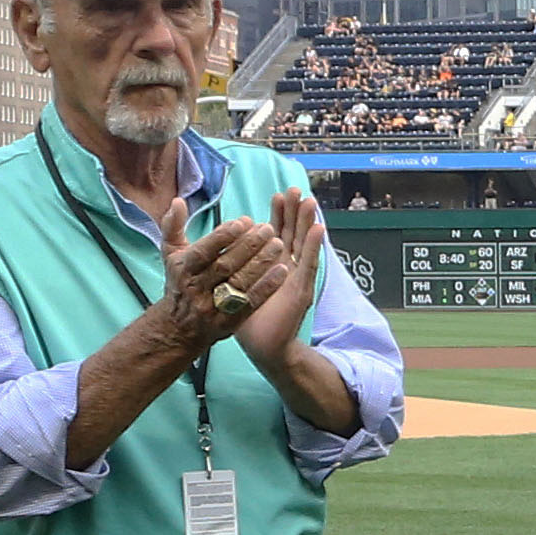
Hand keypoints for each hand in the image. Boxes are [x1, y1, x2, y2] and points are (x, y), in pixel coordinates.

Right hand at [158, 214, 280, 354]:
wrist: (179, 327)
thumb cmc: (179, 281)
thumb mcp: (170, 254)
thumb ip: (172, 226)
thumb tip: (178, 201)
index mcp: (182, 269)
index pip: (203, 252)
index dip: (222, 238)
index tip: (242, 222)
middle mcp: (196, 289)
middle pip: (225, 266)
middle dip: (248, 246)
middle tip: (268, 229)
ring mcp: (213, 308)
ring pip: (240, 283)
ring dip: (261, 263)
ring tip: (278, 244)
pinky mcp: (229, 322)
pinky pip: (250, 303)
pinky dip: (267, 287)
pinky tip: (282, 271)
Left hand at [228, 190, 323, 365]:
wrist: (262, 345)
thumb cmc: (247, 316)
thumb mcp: (233, 285)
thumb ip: (228, 265)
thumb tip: (216, 248)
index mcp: (270, 264)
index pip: (276, 233)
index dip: (278, 215)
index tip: (277, 196)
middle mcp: (287, 267)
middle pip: (292, 234)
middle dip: (294, 212)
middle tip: (294, 189)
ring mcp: (297, 277)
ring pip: (303, 243)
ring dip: (307, 222)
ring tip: (309, 200)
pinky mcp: (302, 289)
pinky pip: (309, 263)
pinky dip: (314, 245)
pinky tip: (318, 228)